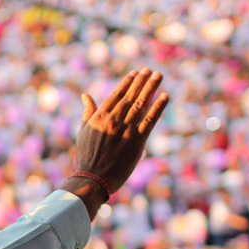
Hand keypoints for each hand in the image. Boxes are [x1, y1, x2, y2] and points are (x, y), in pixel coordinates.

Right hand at [62, 69, 167, 207]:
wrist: (93, 178)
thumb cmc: (87, 157)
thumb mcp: (83, 131)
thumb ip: (88, 112)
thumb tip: (85, 95)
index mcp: (100, 117)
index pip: (116, 94)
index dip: (127, 82)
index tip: (135, 73)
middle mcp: (114, 120)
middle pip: (131, 96)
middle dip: (141, 81)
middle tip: (149, 70)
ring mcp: (126, 130)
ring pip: (141, 105)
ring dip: (151, 88)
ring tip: (158, 76)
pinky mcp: (137, 141)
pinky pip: (150, 121)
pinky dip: (158, 108)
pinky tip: (165, 96)